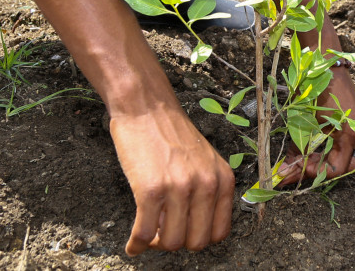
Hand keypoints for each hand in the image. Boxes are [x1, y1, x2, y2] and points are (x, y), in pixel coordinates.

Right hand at [109, 110, 234, 253]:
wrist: (146, 107)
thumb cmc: (171, 133)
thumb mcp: (204, 161)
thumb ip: (206, 192)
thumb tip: (192, 231)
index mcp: (223, 179)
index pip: (219, 232)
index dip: (198, 239)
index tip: (183, 234)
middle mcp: (206, 185)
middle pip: (196, 242)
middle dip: (177, 244)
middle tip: (161, 234)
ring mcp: (179, 188)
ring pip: (170, 242)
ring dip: (155, 245)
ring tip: (146, 234)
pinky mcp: (151, 190)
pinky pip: (144, 234)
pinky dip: (136, 245)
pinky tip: (132, 245)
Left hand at [277, 66, 354, 183]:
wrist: (326, 64)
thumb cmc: (313, 89)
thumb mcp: (302, 121)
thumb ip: (297, 148)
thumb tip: (284, 172)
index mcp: (348, 133)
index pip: (336, 168)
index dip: (316, 172)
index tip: (298, 168)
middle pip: (348, 166)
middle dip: (325, 169)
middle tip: (305, 165)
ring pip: (351, 156)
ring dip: (331, 160)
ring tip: (310, 156)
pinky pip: (352, 143)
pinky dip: (336, 148)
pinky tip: (319, 145)